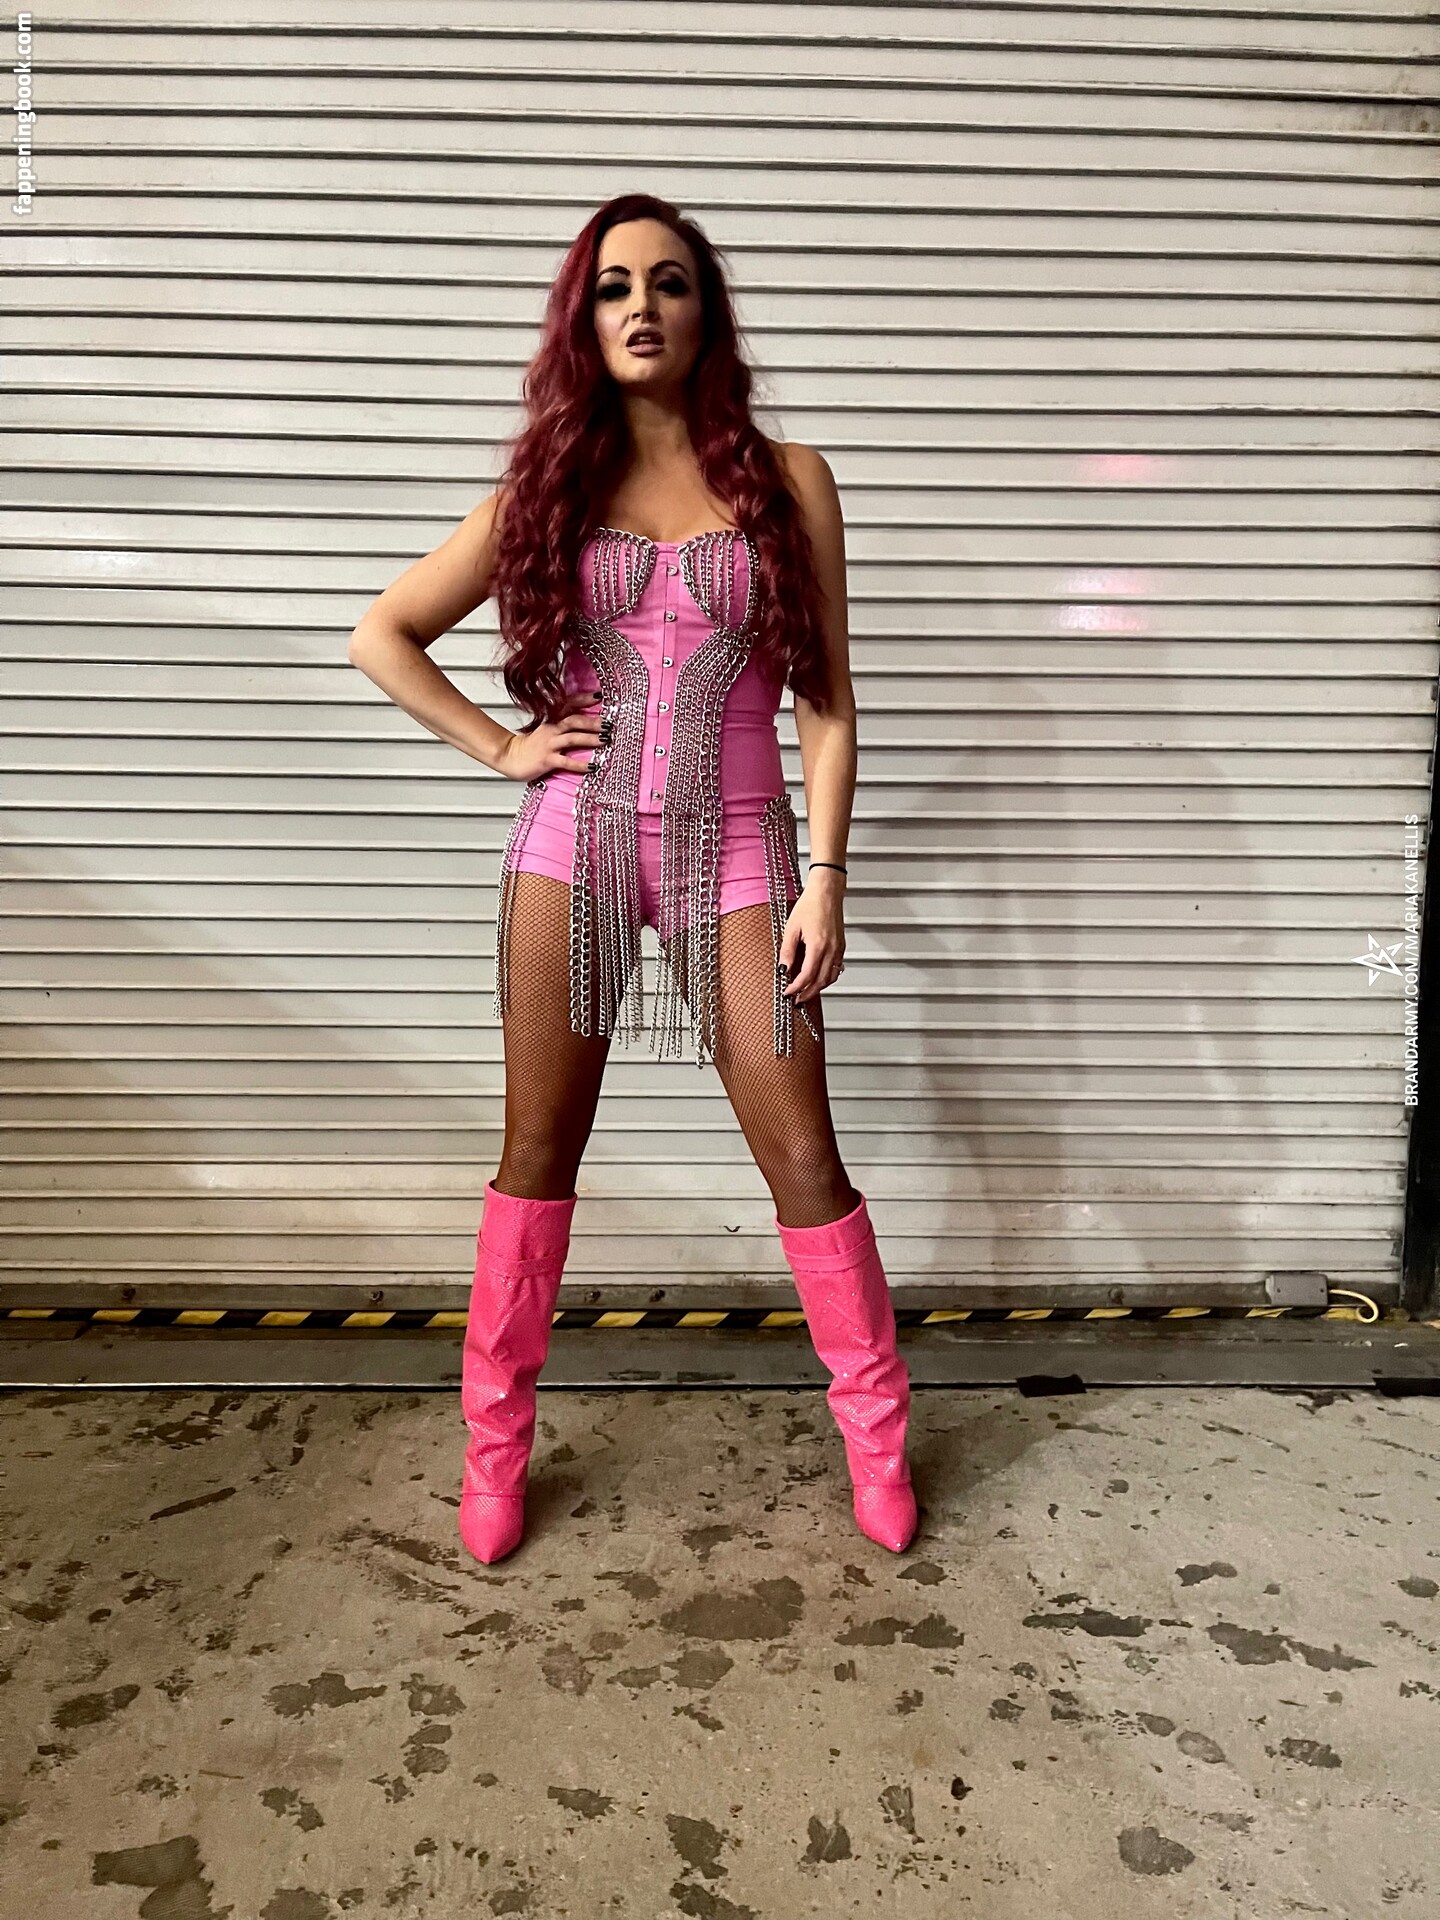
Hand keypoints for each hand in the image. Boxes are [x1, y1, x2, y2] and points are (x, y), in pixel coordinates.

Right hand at [495, 686, 606, 783]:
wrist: (509, 757)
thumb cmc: (529, 747)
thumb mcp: (545, 731)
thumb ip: (561, 727)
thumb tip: (581, 725)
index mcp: (552, 721)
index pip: (569, 705)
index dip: (583, 699)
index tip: (600, 696)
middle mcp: (552, 730)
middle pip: (574, 721)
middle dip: (593, 721)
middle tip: (609, 723)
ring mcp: (549, 744)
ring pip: (572, 738)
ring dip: (590, 738)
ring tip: (605, 740)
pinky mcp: (547, 759)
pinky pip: (566, 761)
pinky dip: (580, 764)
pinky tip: (592, 766)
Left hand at [778, 875, 847, 1004]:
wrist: (827, 892)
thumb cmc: (810, 905)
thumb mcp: (791, 928)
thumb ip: (787, 951)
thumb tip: (783, 969)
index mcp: (818, 946)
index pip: (806, 976)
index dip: (795, 988)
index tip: (787, 993)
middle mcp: (831, 950)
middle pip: (820, 982)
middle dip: (807, 994)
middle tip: (796, 1000)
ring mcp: (838, 949)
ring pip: (830, 978)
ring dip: (818, 989)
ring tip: (806, 993)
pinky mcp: (841, 947)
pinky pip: (836, 969)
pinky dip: (827, 979)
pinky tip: (818, 979)